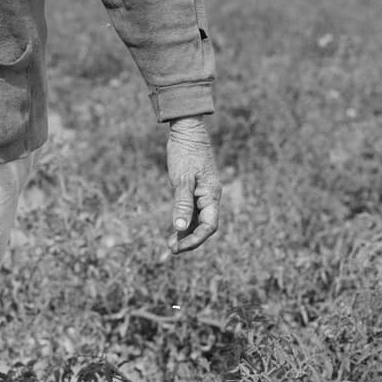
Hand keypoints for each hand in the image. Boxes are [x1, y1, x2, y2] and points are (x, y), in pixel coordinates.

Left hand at [165, 116, 221, 253]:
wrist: (187, 131)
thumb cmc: (185, 152)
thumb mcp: (182, 179)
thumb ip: (182, 203)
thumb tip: (181, 227)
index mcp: (211, 195)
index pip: (209, 226)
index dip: (195, 240)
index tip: (179, 247)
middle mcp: (210, 197)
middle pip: (204, 227)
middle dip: (190, 240)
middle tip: (171, 250)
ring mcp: (203, 194)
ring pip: (198, 220)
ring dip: (185, 233)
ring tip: (170, 245)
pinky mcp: (195, 190)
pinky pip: (193, 211)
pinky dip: (184, 221)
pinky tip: (174, 229)